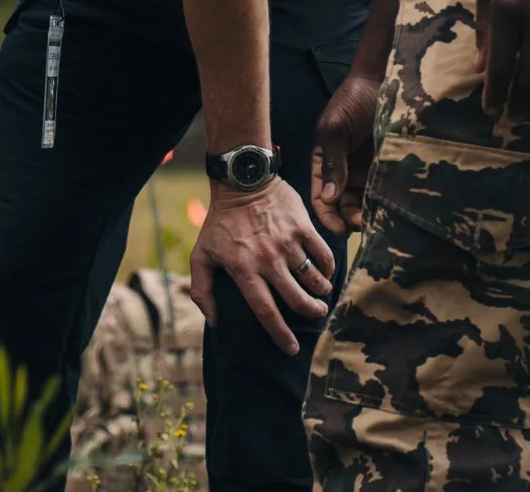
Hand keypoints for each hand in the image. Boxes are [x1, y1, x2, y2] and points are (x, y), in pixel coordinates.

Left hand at [190, 176, 336, 356]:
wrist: (242, 181)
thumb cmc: (221, 222)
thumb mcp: (202, 255)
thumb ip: (202, 290)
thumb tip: (214, 322)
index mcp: (243, 269)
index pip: (265, 311)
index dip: (280, 334)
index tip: (292, 349)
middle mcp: (267, 260)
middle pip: (297, 300)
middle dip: (311, 313)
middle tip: (316, 313)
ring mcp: (287, 243)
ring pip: (314, 280)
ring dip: (321, 292)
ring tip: (320, 294)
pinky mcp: (303, 227)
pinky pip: (323, 255)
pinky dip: (328, 268)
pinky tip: (325, 271)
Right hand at [310, 72, 381, 234]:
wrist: (382, 84)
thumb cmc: (350, 104)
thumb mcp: (334, 131)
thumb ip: (332, 164)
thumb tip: (328, 197)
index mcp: (325, 162)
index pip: (321, 196)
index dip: (326, 214)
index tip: (337, 229)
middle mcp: (345, 171)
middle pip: (343, 204)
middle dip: (348, 218)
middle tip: (360, 225)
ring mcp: (366, 172)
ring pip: (363, 202)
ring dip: (366, 214)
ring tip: (375, 221)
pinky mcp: (387, 169)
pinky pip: (383, 192)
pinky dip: (383, 204)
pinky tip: (388, 211)